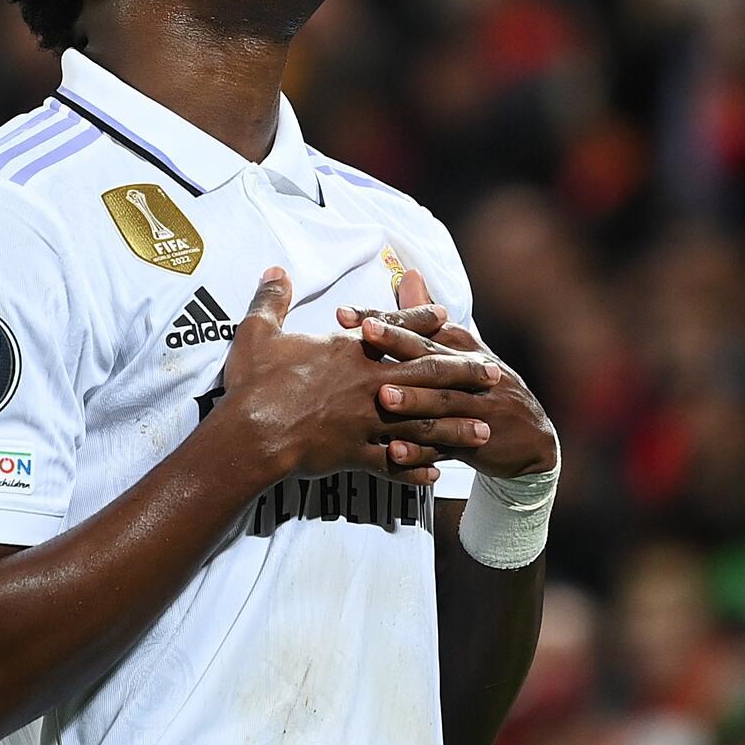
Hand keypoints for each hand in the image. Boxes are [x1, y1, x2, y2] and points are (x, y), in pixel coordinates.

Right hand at [220, 268, 498, 488]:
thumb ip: (272, 300)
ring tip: (483, 430)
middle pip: (426, 377)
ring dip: (455, 427)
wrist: (250, 435)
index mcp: (351, 353)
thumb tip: (274, 271)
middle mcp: (368, 386)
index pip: (395, 331)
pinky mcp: (356, 456)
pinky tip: (436, 474)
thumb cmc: (255, 383)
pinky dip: (415, 469)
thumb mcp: (259, 333)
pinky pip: (394, 466)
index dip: (422, 321)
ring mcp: (367, 423)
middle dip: (463, 374)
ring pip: (422, 425)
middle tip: (493, 374)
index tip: (448, 315)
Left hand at [338, 269, 556, 480]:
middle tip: (365, 333)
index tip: (346, 313)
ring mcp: (475, 408)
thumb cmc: (485, 388)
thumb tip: (408, 275)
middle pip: (431, 356)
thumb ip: (428, 318)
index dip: (385, 319)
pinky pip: (446, 446)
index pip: (420, 327)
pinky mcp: (477, 442)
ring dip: (413, 399)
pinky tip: (395, 452)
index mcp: (461, 347)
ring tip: (382, 396)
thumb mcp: (463, 349)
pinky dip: (421, 451)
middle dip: (398, 343)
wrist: (532, 437)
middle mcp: (470, 373)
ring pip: (441, 401)